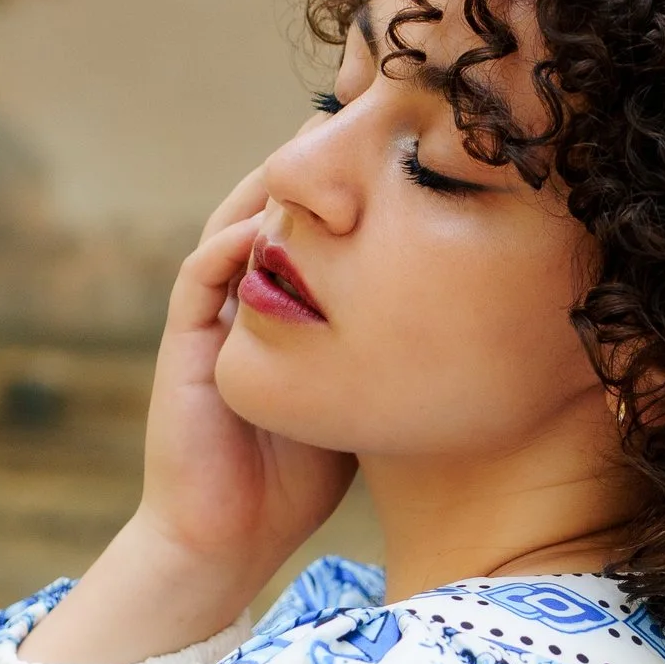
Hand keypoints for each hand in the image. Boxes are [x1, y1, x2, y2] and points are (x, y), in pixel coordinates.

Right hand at [26, 168, 354, 663]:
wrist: (229, 537)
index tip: (400, 155)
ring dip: (277, 187)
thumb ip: (395, 346)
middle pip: (277, 206)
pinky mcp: (186, 339)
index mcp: (286, 303)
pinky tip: (275, 222)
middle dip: (318, 167)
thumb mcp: (366, 394)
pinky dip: (238, 239)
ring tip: (320, 153)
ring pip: (237, 221)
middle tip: (364, 126)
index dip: (351, 187)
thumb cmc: (300, 478)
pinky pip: (205, 269)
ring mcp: (212, 313)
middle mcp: (245, 296)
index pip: (316, 224)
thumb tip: (478, 315)